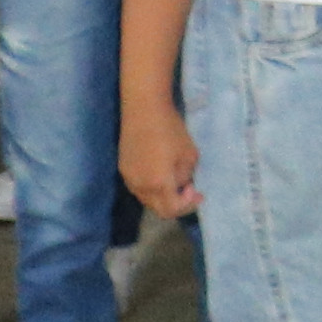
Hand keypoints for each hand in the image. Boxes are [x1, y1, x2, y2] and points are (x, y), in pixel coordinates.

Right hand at [119, 96, 196, 217]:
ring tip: (176, 180)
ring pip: (147, 199)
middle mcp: (139, 187)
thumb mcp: (189, 155)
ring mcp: (128, 178)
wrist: (144, 111)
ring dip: (163, 196)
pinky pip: (139, 187)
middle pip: (158, 209)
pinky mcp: (123, 169)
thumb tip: (181, 185)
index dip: (188, 205)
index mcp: (158, 184)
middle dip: (177, 203)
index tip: (199, 192)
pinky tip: (161, 173)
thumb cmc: (171, 131)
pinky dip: (152, 188)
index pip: (172, 210)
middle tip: (190, 189)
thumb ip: (186, 176)